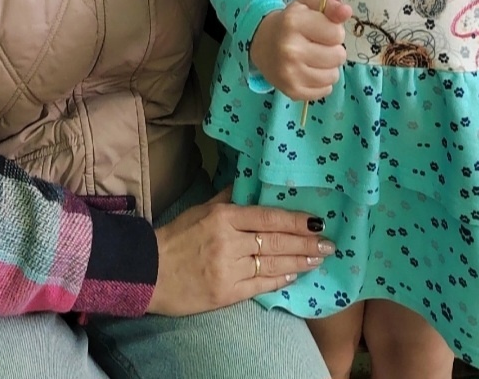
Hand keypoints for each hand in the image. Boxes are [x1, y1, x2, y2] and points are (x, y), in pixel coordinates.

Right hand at [147, 190, 334, 315]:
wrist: (149, 273)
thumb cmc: (175, 237)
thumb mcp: (200, 210)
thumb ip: (227, 198)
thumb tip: (250, 184)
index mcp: (222, 217)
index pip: (268, 217)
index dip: (296, 220)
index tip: (317, 221)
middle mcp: (228, 242)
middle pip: (276, 242)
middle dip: (306, 243)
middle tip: (329, 243)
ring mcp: (228, 270)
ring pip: (273, 264)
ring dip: (300, 262)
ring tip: (319, 258)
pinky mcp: (226, 294)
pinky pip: (261, 285)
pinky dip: (280, 280)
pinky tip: (295, 275)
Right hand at [249, 0, 350, 101]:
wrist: (261, 42)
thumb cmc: (290, 21)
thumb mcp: (308, 5)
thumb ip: (330, 7)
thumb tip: (347, 12)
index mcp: (293, 23)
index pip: (337, 34)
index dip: (334, 31)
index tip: (322, 30)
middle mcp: (290, 49)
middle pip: (338, 56)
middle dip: (333, 49)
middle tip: (319, 45)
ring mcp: (290, 73)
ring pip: (334, 76)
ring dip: (329, 67)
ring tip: (315, 58)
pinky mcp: (292, 91)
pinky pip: (325, 91)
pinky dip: (322, 82)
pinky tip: (310, 71)